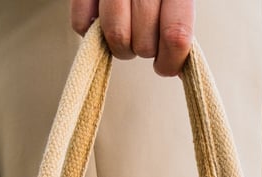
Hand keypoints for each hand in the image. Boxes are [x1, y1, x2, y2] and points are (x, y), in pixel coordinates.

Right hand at [73, 0, 194, 75]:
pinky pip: (83, 24)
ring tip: (124, 33)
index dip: (171, 61)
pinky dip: (89, 32)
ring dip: (120, 47)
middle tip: (142, 38)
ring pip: (116, 36)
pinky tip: (100, 23)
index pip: (175, 35)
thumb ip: (176, 26)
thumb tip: (178, 67)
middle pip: (144, 43)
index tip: (165, 66)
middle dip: (143, 50)